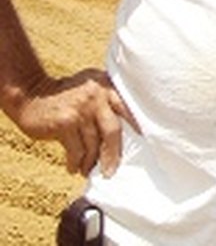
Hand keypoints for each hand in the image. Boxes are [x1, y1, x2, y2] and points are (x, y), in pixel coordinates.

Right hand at [12, 68, 138, 176]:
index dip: (137, 126)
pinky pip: (76, 150)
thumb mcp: (89, 88)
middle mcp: (96, 96)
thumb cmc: (64, 96)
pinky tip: (74, 168)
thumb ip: (106, 99)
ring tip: (88, 171)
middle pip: (112, 131)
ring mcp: (80, 110)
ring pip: (93, 144)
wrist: (30, 95)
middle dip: (113, 154)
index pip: (126, 108)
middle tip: (111, 171)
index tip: (145, 143)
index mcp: (105, 86)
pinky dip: (76, 162)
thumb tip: (128, 129)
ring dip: (91, 162)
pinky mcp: (65, 123)